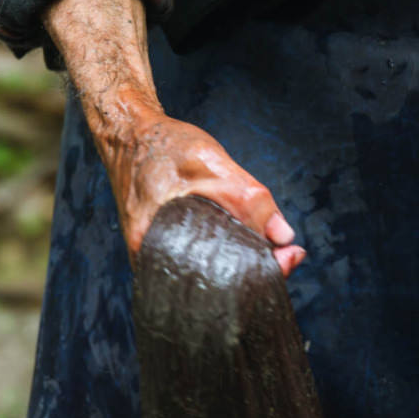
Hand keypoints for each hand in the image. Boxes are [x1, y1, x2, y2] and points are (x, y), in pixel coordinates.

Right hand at [43, 0, 302, 274]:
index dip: (259, 273)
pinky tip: (247, 245)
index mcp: (156, 248)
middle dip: (255, 272)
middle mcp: (151, 261)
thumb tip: (285, 237)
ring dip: (242, 264)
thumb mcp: (211, 162)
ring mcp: (155, 256)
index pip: (217, 282)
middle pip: (214, 283)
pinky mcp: (162, 248)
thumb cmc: (163, 145)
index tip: (291, 258)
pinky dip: (225, 255)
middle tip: (289, 255)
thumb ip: (250, 198)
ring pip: (208, 273)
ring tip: (273, 251)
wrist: (127, 133)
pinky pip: (199, 260)